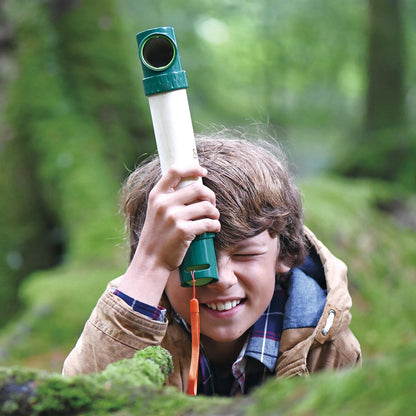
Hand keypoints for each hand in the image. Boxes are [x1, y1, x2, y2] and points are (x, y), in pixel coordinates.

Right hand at [118, 164, 219, 305]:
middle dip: (210, 196)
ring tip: (213, 218)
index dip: (192, 168)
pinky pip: (208, 223)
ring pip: (206, 206)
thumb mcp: (156, 211)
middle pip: (198, 188)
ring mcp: (173, 217)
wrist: (151, 260)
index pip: (175, 171)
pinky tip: (214, 228)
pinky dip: (215, 225)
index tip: (203, 171)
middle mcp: (164, 204)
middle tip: (211, 204)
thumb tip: (194, 185)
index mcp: (157, 195)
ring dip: (215, 212)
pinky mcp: (184, 231)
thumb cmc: (157, 235)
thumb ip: (169, 198)